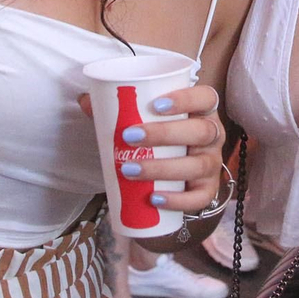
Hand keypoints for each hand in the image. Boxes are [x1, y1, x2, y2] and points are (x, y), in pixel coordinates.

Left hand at [78, 84, 225, 213]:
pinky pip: (199, 198)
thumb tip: (84, 100)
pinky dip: (177, 200)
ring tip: (129, 169)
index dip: (186, 99)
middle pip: (201, 131)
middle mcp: (213, 136)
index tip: (155, 104)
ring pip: (197, 165)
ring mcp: (212, 164)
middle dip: (165, 134)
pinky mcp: (207, 191)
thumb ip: (117, 109)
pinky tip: (154, 197)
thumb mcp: (144, 120)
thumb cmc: (159, 139)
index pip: (205, 97)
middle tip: (130, 137)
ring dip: (163, 168)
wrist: (171, 173)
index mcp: (201, 111)